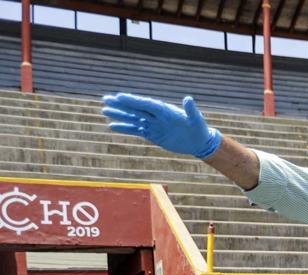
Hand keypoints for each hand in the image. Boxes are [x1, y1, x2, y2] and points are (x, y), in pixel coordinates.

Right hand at [102, 93, 222, 158]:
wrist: (199, 142)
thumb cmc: (199, 129)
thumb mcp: (196, 120)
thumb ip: (191, 110)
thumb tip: (188, 98)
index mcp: (165, 110)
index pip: (146, 104)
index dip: (133, 100)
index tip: (119, 97)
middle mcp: (156, 115)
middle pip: (136, 109)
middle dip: (121, 105)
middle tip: (105, 99)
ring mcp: (153, 124)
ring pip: (133, 118)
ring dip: (120, 115)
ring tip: (105, 110)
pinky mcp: (152, 134)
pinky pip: (136, 130)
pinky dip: (125, 128)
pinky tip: (112, 126)